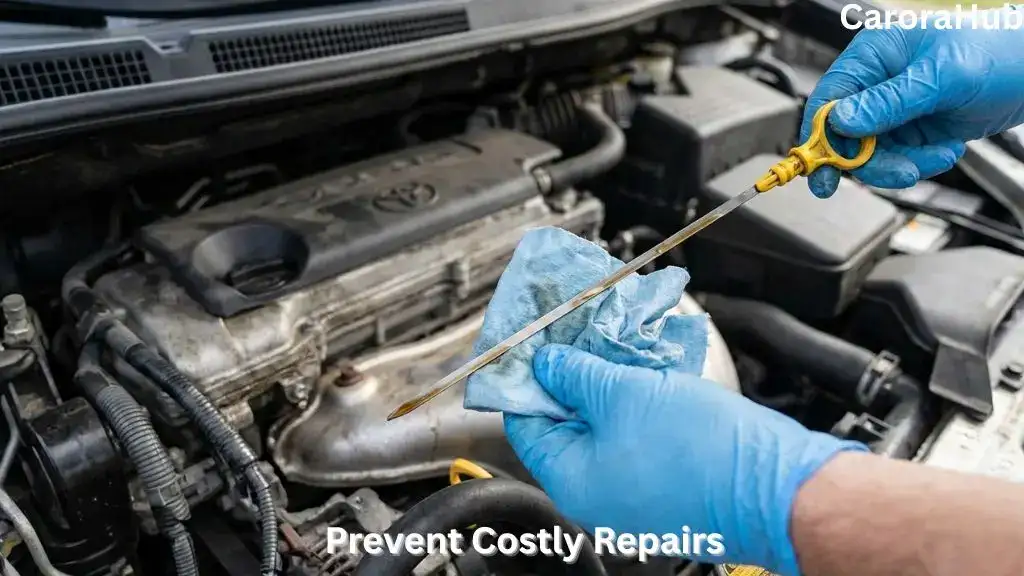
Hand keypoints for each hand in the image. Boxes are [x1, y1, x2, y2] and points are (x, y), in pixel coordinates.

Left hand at [505, 344, 866, 574]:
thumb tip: (546, 363)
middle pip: (564, 421)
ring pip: (603, 423)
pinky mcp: (665, 479)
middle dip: (570, 371)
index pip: (525, 421)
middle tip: (575, 330)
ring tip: (612, 341)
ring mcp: (632, 488)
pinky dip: (633, 399)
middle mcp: (597, 492)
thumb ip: (576, 374)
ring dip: (605, 381)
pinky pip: (634, 433)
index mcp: (572, 480)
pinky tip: (643, 367)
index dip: (525, 375)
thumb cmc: (704, 451)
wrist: (778, 485)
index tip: (530, 341)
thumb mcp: (625, 394)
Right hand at [804, 9, 1023, 197]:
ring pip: (872, 154)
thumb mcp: (943, 77)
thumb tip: (840, 121)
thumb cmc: (1001, 52)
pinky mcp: (913, 130)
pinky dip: (920, 164)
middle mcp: (878, 82)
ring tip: (938, 156)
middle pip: (845, 135)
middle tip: (899, 173)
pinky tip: (946, 150)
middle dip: (871, 160)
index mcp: (875, 54)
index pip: (828, 98)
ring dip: (902, 164)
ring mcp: (894, 108)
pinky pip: (898, 159)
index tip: (822, 171)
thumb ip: (889, 101)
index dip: (819, 137)